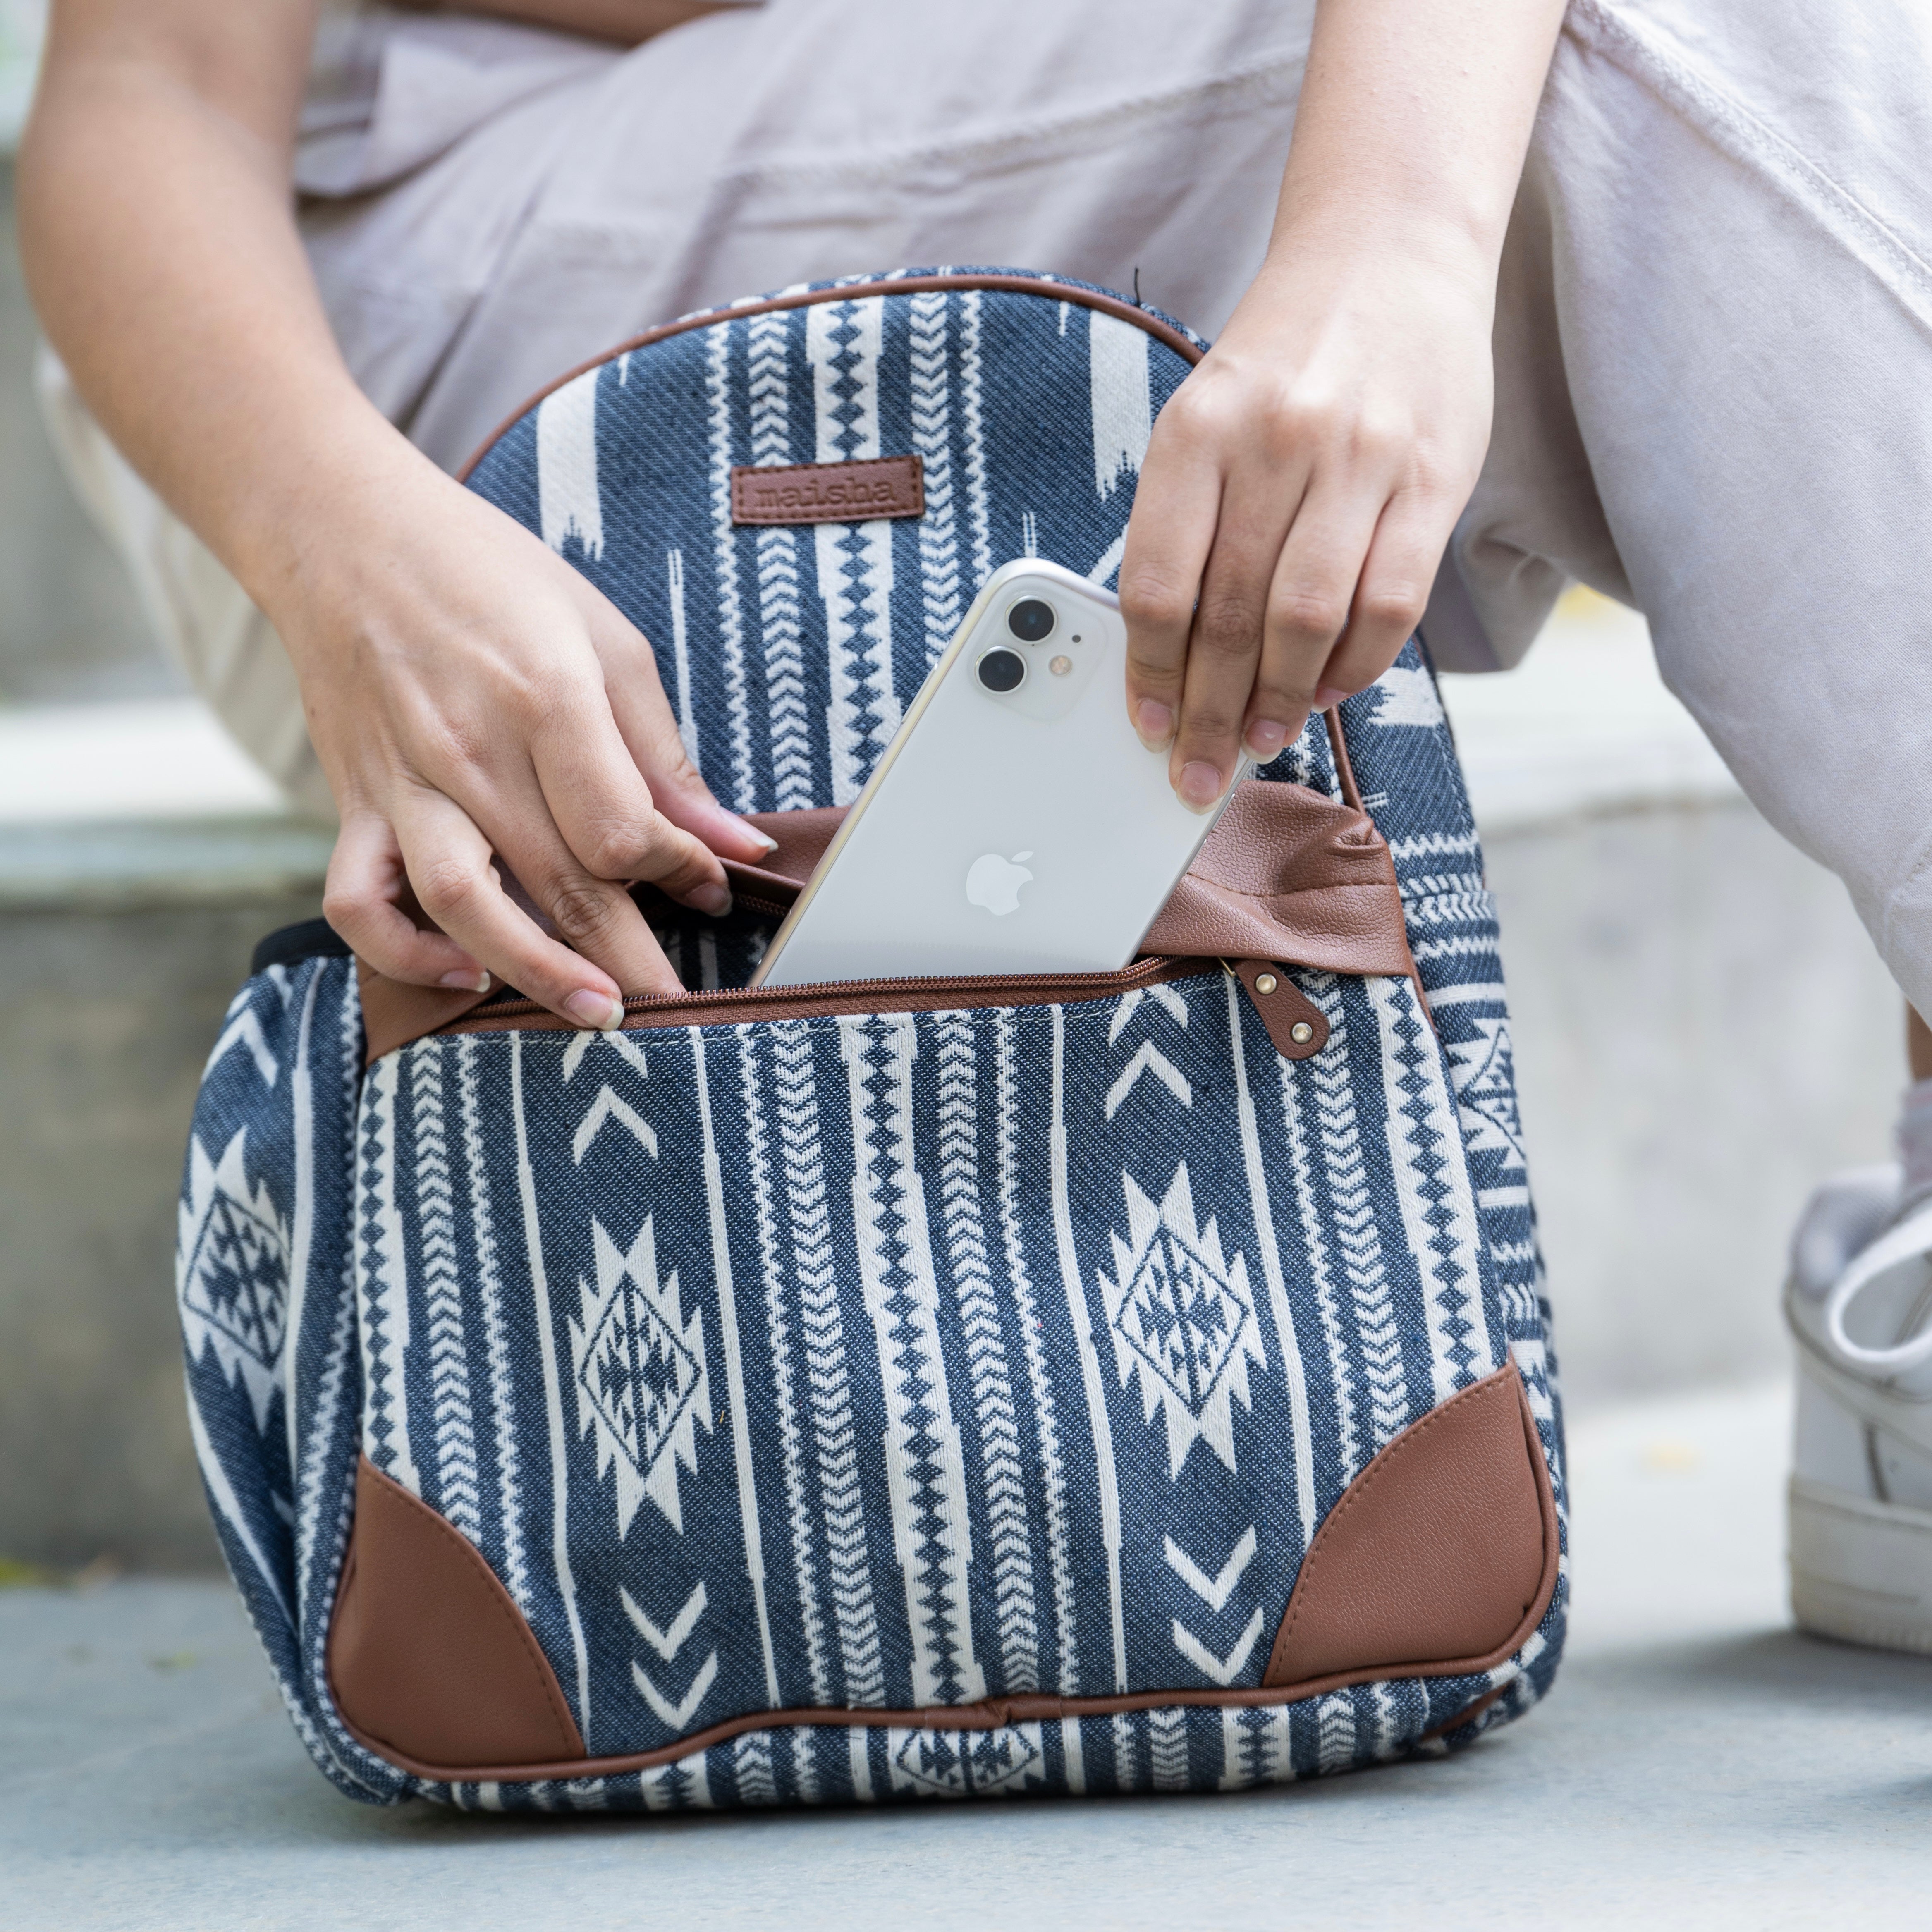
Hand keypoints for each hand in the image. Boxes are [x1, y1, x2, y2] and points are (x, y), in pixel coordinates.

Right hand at [280, 449, 772, 1025]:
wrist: (347, 533)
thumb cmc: (490, 578)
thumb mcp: (606, 640)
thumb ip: (667, 757)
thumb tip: (735, 848)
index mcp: (545, 696)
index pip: (620, 828)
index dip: (676, 871)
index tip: (710, 887)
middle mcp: (469, 748)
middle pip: (561, 879)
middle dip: (629, 956)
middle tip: (676, 1006)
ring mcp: (402, 781)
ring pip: (463, 904)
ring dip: (533, 971)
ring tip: (593, 1012)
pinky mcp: (352, 801)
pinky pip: (358, 901)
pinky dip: (403, 950)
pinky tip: (464, 970)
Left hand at [1119, 235, 1493, 806]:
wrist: (1389, 253)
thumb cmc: (1284, 358)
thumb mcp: (1206, 418)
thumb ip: (1187, 522)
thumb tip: (1166, 654)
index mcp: (1198, 430)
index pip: (1160, 585)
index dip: (1150, 675)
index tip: (1146, 727)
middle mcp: (1277, 443)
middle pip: (1230, 617)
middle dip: (1208, 712)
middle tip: (1196, 770)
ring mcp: (1361, 459)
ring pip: (1309, 620)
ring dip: (1281, 700)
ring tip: (1260, 739)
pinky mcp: (1433, 478)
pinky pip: (1390, 602)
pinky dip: (1356, 663)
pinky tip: (1329, 688)